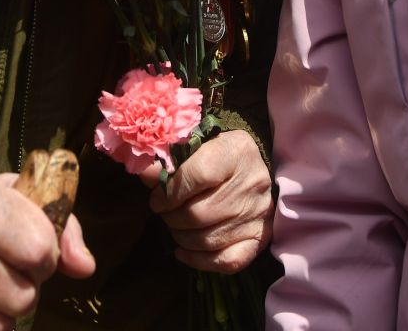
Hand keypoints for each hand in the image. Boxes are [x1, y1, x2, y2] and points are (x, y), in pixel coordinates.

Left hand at [147, 129, 271, 273]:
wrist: (251, 165)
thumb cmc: (216, 153)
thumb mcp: (195, 145)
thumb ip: (170, 159)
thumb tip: (146, 175)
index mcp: (236, 152)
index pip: (199, 175)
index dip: (170, 191)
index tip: (156, 197)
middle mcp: (252, 183)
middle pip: (200, 213)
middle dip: (171, 217)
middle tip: (163, 212)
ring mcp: (258, 214)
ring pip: (208, 240)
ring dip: (181, 237)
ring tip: (174, 225)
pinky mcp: (261, 237)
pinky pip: (228, 262)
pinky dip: (199, 261)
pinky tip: (183, 251)